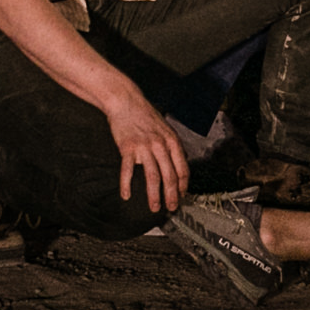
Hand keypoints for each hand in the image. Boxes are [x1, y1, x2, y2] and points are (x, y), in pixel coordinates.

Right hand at [101, 88, 190, 214]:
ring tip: (154, 207)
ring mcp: (144, 147)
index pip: (182, 168)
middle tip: (171, 208)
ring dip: (154, 195)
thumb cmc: (145, 115)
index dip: (183, 185)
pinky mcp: (128, 148)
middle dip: (172, 195)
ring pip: (152, 177)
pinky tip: (126, 195)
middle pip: (169, 176)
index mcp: (172, 141)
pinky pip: (128, 171)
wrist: (126, 101)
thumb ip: (172, 146)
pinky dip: (127, 185)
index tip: (182, 196)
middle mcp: (161, 145)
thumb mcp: (165, 128)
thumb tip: (179, 163)